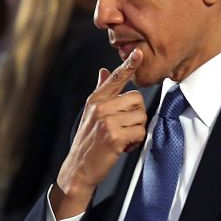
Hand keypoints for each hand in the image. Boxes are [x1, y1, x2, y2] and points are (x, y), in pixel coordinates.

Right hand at [51, 50, 146, 218]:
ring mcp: (107, 121)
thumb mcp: (91, 113)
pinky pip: (140, 132)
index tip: (138, 52)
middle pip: (138, 99)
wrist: (78, 168)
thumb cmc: (88, 141)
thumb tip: (104, 71)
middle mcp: (100, 107)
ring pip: (141, 116)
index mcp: (96, 100)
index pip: (115, 78)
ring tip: (121, 138)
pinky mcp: (114, 136)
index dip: (128, 65)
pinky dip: (135, 142)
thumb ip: (100, 92)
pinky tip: (121, 147)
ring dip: (136, 130)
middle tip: (122, 128)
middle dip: (136, 115)